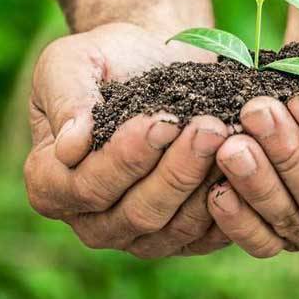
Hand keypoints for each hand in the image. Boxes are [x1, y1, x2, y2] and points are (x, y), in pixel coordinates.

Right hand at [24, 22, 231, 257]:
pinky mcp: (183, 238)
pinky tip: (248, 163)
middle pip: (138, 213)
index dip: (126, 158)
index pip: (87, 186)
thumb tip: (70, 147)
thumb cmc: (106, 60)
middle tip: (210, 127)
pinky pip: (208, 234)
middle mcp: (92, 221)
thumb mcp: (70, 62)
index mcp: (50, 184)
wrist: (154, 62)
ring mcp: (139, 236)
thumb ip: (66, 99)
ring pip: (176, 226)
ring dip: (206, 182)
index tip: (161, 120)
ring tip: (230, 136)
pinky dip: (231, 202)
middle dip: (177, 170)